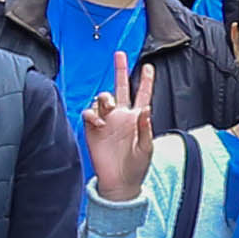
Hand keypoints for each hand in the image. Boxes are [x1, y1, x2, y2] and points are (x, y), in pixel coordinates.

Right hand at [82, 59, 155, 201]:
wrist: (119, 182)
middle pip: (121, 87)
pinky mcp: (93, 129)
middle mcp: (122, 116)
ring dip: (105, 97)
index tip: (148, 67)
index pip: (143, 95)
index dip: (146, 81)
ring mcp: (107, 121)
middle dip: (120, 70)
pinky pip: (89, 113)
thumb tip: (146, 109)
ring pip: (103, 98)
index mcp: (137, 119)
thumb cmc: (136, 166)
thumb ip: (146, 128)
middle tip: (119, 54)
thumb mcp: (146, 148)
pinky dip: (92, 114)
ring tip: (109, 107)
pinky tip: (99, 123)